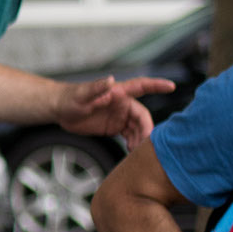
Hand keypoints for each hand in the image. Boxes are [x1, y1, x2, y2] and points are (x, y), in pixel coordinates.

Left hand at [52, 75, 172, 140]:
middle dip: (146, 129)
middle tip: (144, 144)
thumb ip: (96, 88)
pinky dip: (134, 142)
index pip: (141, 86)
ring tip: (136, 151)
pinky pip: (131, 134)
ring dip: (141, 139)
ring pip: (138, 127)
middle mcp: (123, 104)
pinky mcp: (116, 127)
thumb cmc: (70, 98)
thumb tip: (111, 80)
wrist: (60, 110)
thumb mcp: (82, 94)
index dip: (157, 85)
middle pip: (142, 116)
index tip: (172, 86)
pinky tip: (133, 152)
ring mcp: (121, 116)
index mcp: (118, 93)